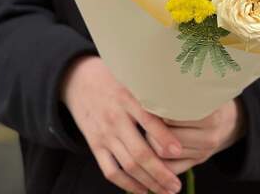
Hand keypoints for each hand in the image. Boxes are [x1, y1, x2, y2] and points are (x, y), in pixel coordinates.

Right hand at [61, 56, 182, 193]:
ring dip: (148, 182)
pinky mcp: (95, 145)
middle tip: (176, 185)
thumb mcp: (133, 77)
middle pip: (139, 152)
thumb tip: (181, 100)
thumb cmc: (114, 76)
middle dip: (160, 172)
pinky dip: (127, 185)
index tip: (179, 151)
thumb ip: (152, 90)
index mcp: (129, 98)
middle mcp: (116, 118)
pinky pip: (111, 171)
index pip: (148, 120)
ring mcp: (104, 134)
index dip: (163, 138)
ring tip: (166, 191)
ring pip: (128, 165)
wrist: (78, 79)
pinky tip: (143, 191)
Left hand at [148, 99, 245, 174]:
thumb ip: (185, 90)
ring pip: (165, 154)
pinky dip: (157, 160)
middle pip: (168, 137)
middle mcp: (209, 137)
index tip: (146, 101)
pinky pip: (170, 167)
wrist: (229, 121)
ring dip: (151, 142)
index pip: (173, 118)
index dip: (157, 110)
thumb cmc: (208, 100)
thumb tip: (155, 83)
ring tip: (145, 128)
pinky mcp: (196, 163)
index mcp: (211, 117)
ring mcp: (203, 153)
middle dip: (151, 128)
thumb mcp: (202, 91)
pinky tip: (151, 145)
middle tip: (142, 116)